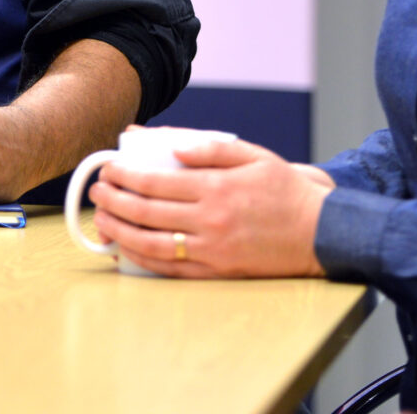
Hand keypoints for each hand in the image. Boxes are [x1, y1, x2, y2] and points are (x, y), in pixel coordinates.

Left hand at [87, 136, 328, 277]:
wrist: (320, 233)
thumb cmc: (286, 192)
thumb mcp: (253, 156)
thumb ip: (211, 148)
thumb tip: (172, 146)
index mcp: (216, 187)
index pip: (156, 181)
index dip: (125, 175)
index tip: (109, 169)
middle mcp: (210, 220)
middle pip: (147, 212)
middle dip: (114, 200)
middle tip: (96, 191)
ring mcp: (212, 249)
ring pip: (152, 243)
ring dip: (120, 232)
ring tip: (102, 220)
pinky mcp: (217, 271)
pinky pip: (170, 269)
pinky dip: (143, 260)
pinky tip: (127, 249)